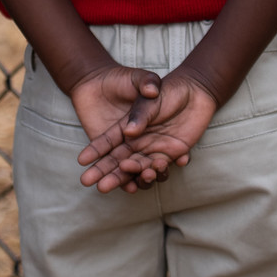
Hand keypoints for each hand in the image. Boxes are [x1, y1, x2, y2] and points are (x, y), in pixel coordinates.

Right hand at [77, 71, 219, 192]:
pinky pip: (164, 167)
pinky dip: (160, 172)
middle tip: (96, 186)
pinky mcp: (172, 153)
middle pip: (118, 161)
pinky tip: (156, 172)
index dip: (95, 151)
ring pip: (140, 168)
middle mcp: (138, 141)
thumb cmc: (169, 90)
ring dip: (133, 177)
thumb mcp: (150, 99)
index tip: (81, 161)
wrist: (195, 91)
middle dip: (107, 173)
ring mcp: (154, 148)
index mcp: (127, 127)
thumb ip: (140, 114)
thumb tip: (129, 132)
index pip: (107, 142)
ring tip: (130, 185)